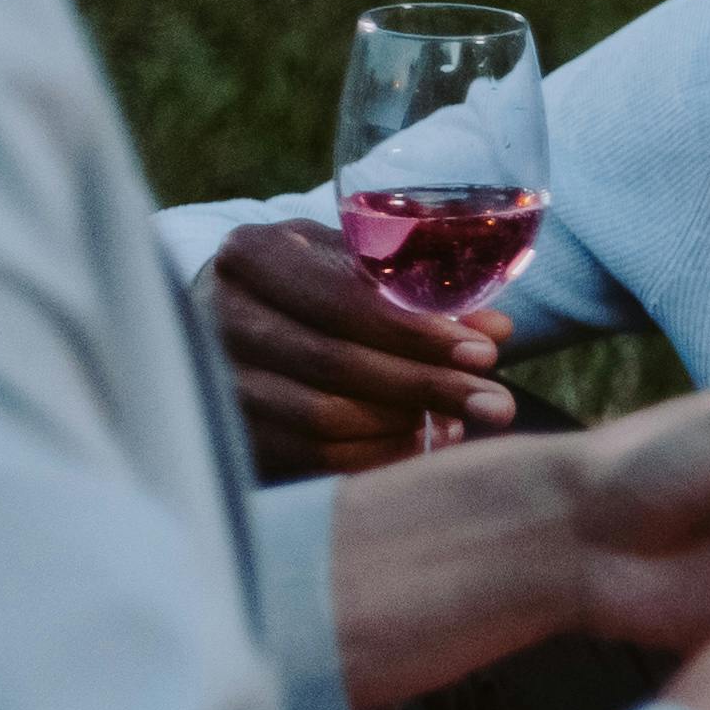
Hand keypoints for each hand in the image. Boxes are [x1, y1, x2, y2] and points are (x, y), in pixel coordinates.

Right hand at [209, 217, 512, 475]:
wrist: (235, 316)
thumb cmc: (310, 282)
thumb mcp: (355, 264)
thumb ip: (420, 290)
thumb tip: (495, 329)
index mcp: (253, 254)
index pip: (340, 299)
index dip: (415, 332)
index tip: (482, 353)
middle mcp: (221, 314)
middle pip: (334, 362)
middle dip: (425, 385)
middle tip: (494, 402)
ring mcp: (214, 378)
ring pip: (322, 416)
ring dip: (402, 423)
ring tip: (458, 422)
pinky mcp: (227, 431)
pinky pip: (309, 455)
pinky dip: (373, 455)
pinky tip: (417, 443)